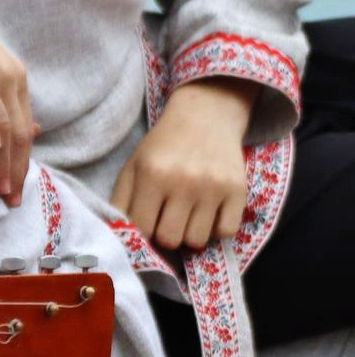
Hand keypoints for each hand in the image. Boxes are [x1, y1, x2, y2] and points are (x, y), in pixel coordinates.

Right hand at [0, 0, 34, 205]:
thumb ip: (3, 99)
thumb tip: (34, 131)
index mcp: (14, 77)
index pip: (25, 130)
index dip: (23, 163)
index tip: (15, 193)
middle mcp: (8, 74)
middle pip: (20, 132)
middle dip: (17, 170)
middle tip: (10, 202)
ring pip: (5, 124)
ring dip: (4, 161)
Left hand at [110, 78, 253, 250]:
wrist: (206, 116)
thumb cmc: (163, 145)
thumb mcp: (133, 165)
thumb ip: (121, 199)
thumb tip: (118, 233)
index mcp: (152, 175)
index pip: (142, 227)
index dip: (141, 230)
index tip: (146, 222)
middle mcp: (184, 182)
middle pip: (170, 239)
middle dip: (165, 235)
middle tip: (167, 220)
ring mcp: (213, 188)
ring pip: (197, 240)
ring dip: (189, 234)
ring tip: (187, 215)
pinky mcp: (238, 191)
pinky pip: (226, 232)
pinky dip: (216, 229)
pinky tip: (208, 213)